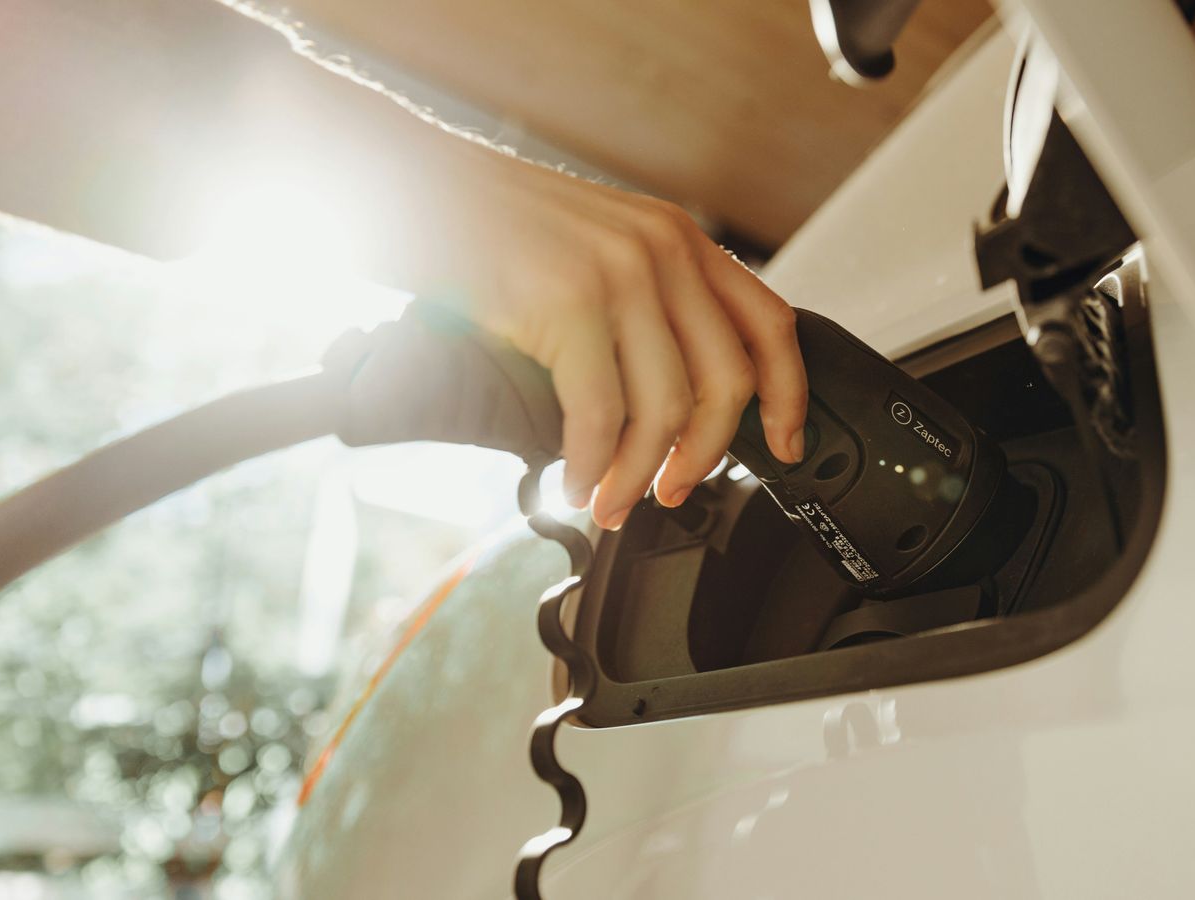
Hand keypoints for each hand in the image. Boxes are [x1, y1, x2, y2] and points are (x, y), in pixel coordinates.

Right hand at [448, 157, 807, 529]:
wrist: (407, 183)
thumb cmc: (487, 225)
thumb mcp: (595, 246)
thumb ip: (645, 302)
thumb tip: (672, 398)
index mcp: (679, 239)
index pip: (769, 323)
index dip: (788, 395)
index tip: (784, 445)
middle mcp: (662, 251)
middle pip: (726, 382)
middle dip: (705, 455)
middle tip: (673, 490)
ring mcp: (618, 274)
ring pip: (665, 408)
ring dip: (638, 474)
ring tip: (611, 500)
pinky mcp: (567, 302)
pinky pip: (600, 413)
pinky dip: (591, 465)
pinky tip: (575, 482)